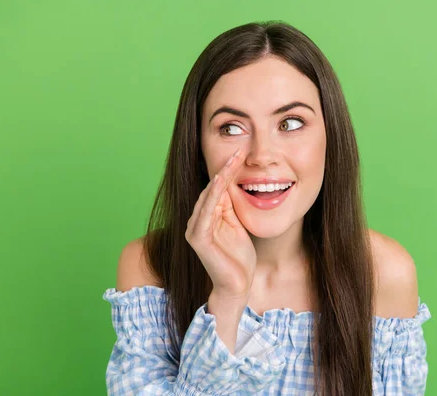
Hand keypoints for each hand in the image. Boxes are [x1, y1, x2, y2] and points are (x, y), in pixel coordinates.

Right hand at [185, 148, 255, 298]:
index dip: (228, 170)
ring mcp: (195, 229)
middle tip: (239, 150)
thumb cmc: (239, 258)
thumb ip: (231, 208)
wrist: (237, 285)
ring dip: (220, 177)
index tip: (241, 153)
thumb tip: (232, 185)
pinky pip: (205, 212)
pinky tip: (219, 182)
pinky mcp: (197, 238)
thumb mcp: (238, 226)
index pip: (217, 188)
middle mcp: (197, 220)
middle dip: (225, 169)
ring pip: (207, 197)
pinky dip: (212, 196)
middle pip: (212, 189)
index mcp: (208, 217)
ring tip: (233, 160)